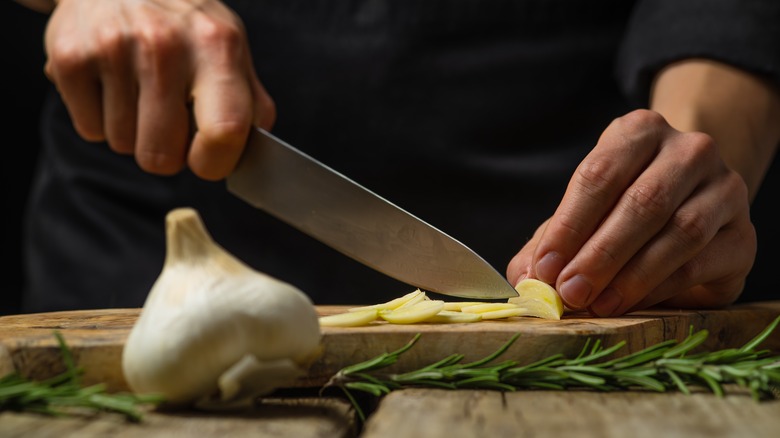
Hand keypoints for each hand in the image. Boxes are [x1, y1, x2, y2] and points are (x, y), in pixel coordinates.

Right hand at [43, 0, 274, 179]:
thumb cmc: (185, 23)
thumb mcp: (230, 48)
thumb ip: (251, 103)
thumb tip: (258, 156)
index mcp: (217, 45)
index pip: (224, 132)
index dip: (214, 162)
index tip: (206, 159)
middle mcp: (164, 44)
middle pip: (161, 156)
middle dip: (166, 153)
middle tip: (169, 121)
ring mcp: (113, 48)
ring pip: (123, 145)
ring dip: (133, 132)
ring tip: (139, 91)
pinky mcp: (70, 57)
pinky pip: (90, 131)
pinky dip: (101, 120)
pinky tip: (112, 84)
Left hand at [507, 109, 755, 315]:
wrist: (689, 205)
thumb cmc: (619, 208)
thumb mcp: (579, 215)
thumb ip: (549, 243)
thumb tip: (526, 280)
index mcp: (639, 131)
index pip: (599, 175)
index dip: (569, 226)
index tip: (545, 267)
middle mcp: (689, 150)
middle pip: (643, 202)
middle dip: (600, 254)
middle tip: (570, 292)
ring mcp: (725, 189)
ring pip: (680, 232)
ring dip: (632, 275)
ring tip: (597, 304)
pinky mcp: (744, 235)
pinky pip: (703, 263)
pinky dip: (661, 288)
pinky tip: (631, 304)